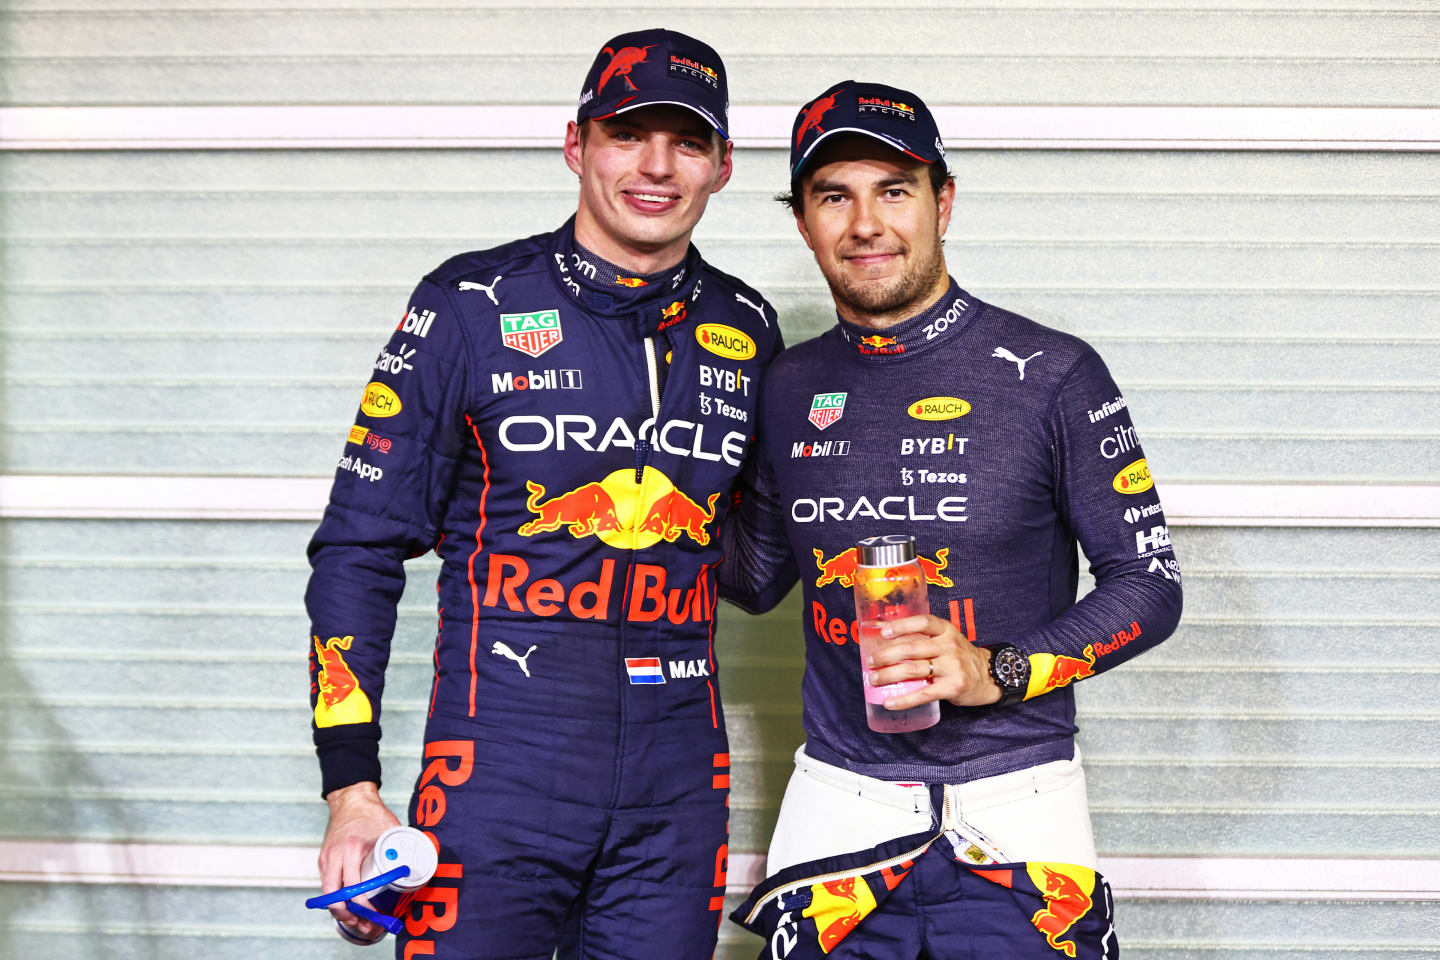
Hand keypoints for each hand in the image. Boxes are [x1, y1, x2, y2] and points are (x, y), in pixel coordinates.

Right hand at [318, 781, 401, 940]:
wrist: (351, 799)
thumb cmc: (372, 814)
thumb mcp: (389, 829)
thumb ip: (400, 848)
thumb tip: (419, 866)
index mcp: (352, 848)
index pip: (353, 886)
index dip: (362, 905)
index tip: (373, 915)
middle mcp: (335, 855)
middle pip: (333, 897)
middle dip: (347, 915)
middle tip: (363, 925)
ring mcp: (326, 858)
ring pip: (328, 894)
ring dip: (341, 910)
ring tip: (358, 920)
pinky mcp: (323, 860)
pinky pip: (328, 885)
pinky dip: (337, 898)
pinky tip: (350, 905)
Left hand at [866, 614, 1000, 709]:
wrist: (988, 676)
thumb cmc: (959, 657)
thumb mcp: (946, 640)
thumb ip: (923, 638)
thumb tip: (886, 639)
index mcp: (946, 630)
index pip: (922, 622)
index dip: (901, 626)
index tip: (883, 633)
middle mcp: (949, 646)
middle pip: (912, 648)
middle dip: (886, 655)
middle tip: (869, 662)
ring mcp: (952, 667)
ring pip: (913, 669)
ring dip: (889, 675)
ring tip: (873, 679)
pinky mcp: (952, 687)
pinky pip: (923, 694)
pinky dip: (903, 700)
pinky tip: (889, 702)